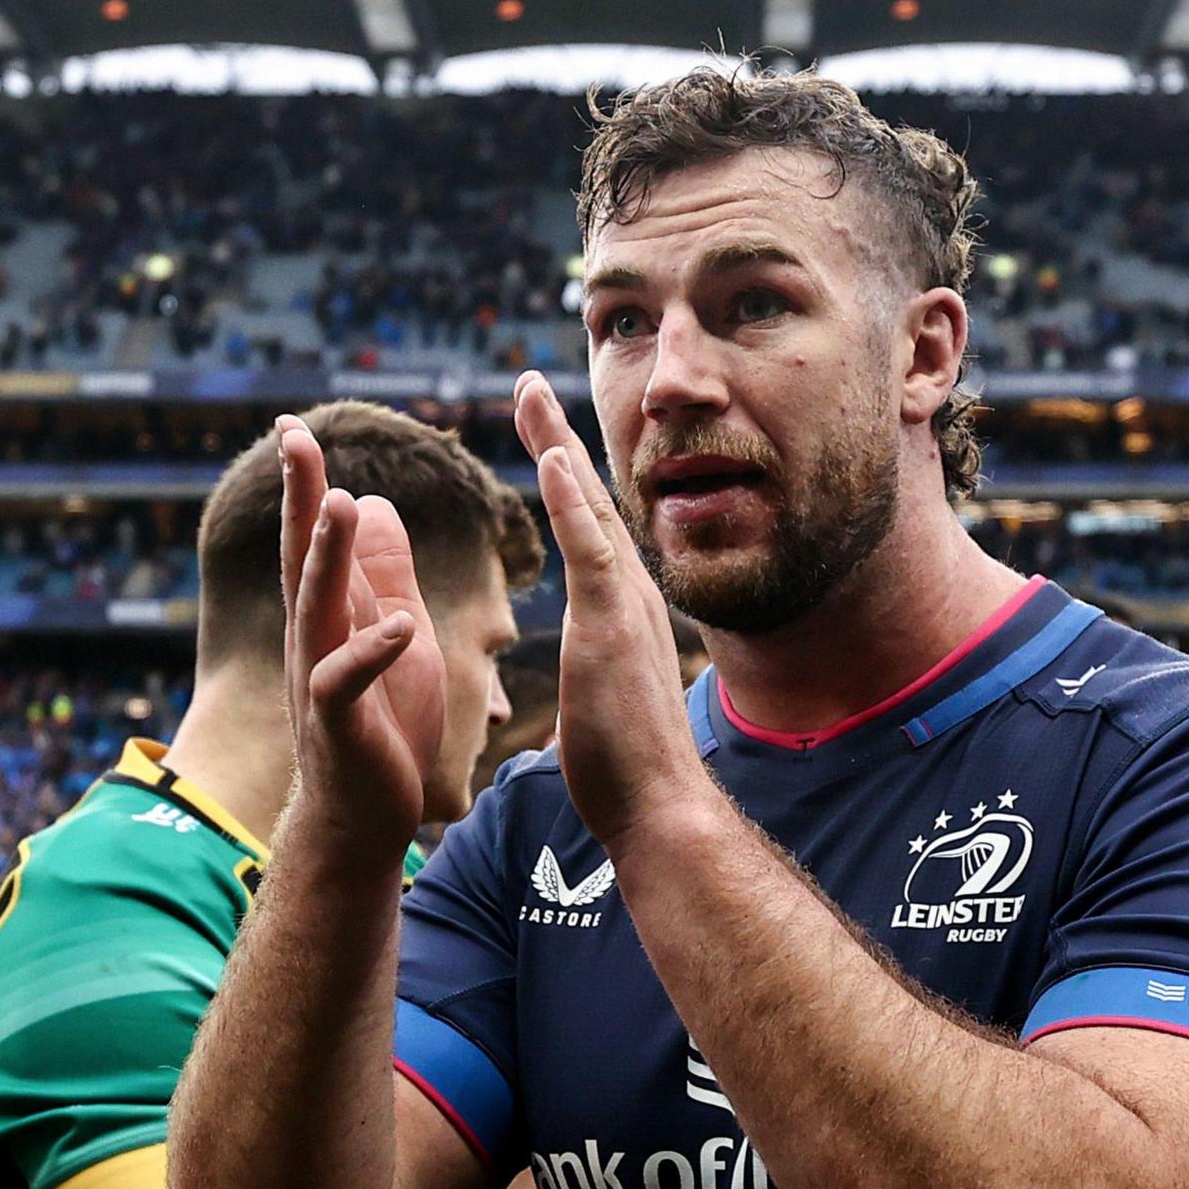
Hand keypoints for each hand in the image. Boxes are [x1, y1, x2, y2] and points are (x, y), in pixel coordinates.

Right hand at [274, 417, 449, 857]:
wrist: (364, 818)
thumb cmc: (383, 726)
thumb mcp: (394, 635)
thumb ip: (385, 575)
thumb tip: (373, 501)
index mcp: (331, 615)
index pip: (314, 539)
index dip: (306, 484)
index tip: (295, 427)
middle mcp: (314, 639)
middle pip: (301, 556)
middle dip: (299, 496)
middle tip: (293, 437)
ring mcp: (320, 678)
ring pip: (318, 607)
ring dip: (328, 555)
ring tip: (340, 503)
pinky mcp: (339, 723)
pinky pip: (348, 681)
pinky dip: (372, 652)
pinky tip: (398, 626)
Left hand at [511, 371, 714, 849]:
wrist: (661, 806)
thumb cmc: (628, 772)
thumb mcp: (606, 702)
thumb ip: (602, 675)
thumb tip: (597, 681)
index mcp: (623, 612)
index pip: (590, 529)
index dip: (565, 479)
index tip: (542, 433)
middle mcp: (631, 595)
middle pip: (589, 498)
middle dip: (557, 436)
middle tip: (527, 382)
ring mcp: (625, 605)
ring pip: (588, 506)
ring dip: (556, 443)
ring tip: (527, 390)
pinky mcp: (613, 624)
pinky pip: (589, 547)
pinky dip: (571, 499)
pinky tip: (549, 457)